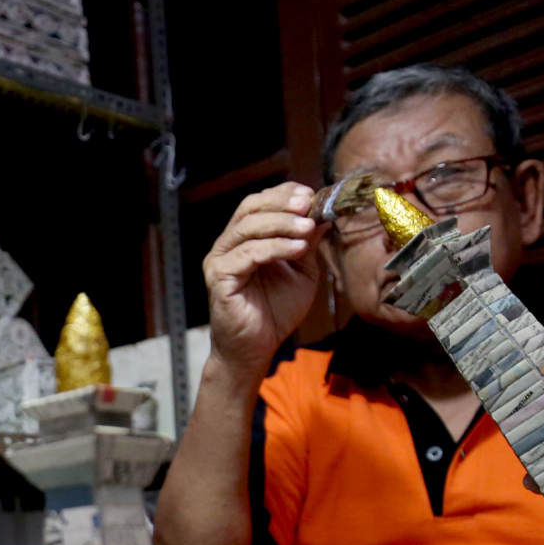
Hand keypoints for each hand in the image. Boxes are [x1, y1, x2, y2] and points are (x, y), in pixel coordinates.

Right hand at [203, 183, 324, 378]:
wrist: (256, 350)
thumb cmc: (275, 313)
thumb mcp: (301, 272)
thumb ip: (308, 244)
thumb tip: (324, 215)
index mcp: (244, 239)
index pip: (259, 204)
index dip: (283, 194)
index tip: (311, 194)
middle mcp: (228, 245)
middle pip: (250, 208)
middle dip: (281, 203)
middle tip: (308, 204)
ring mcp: (220, 260)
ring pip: (248, 228)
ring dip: (282, 223)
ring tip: (308, 227)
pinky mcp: (219, 278)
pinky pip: (248, 254)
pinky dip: (275, 248)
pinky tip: (298, 249)